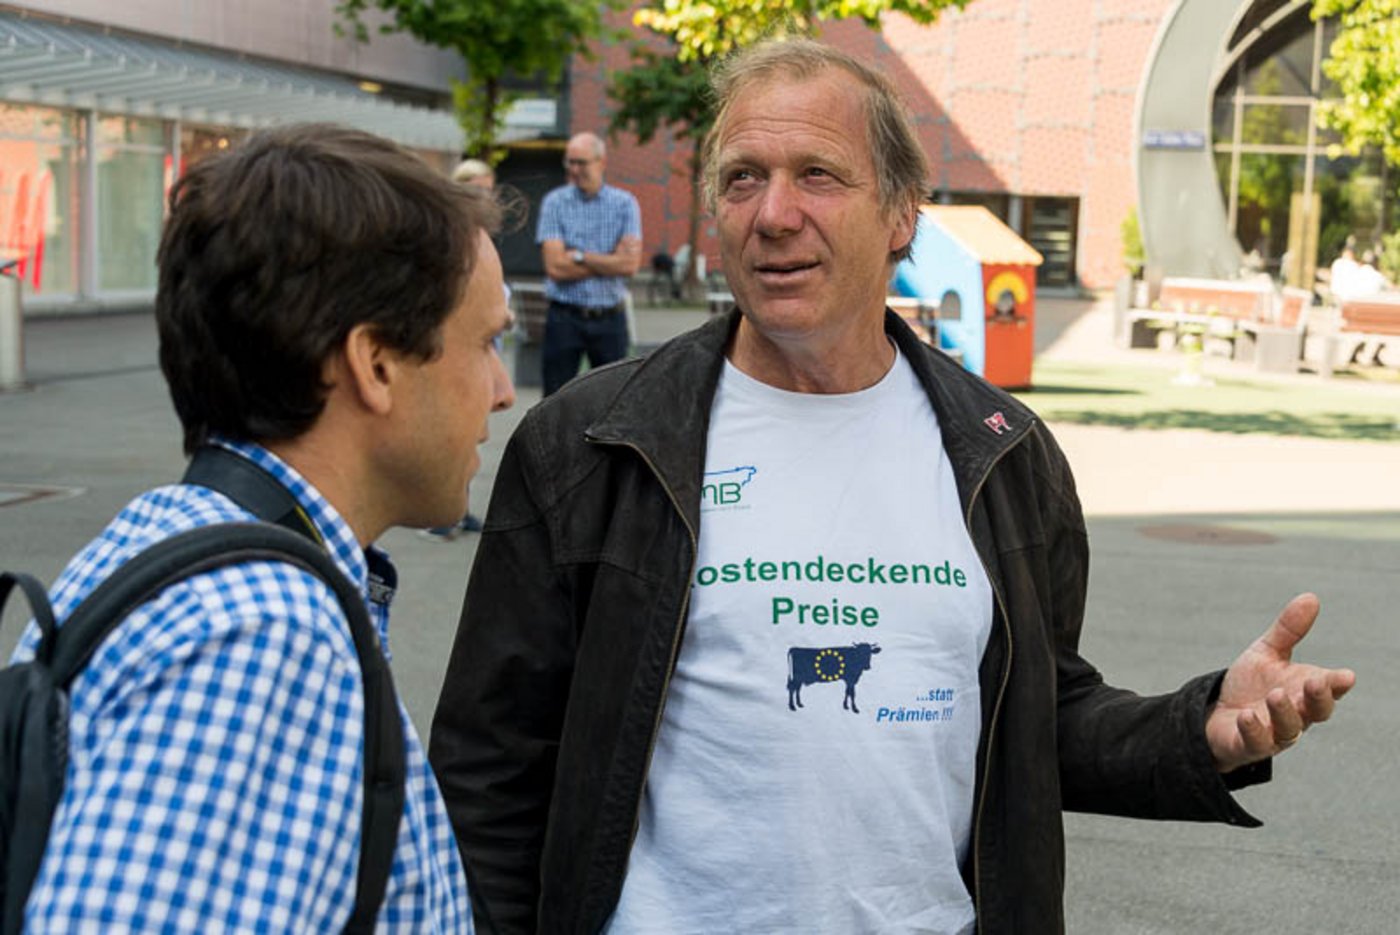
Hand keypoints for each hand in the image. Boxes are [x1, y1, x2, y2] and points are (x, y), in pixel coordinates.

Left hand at [1205, 593, 1355, 772]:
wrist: (1217, 713)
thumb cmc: (1251, 685)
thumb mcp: (1267, 653)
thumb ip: (1288, 630)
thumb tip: (1310, 597)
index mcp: (1305, 692)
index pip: (1329, 689)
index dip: (1337, 684)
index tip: (1346, 676)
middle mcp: (1296, 715)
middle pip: (1317, 712)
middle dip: (1318, 698)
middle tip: (1315, 681)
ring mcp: (1274, 733)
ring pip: (1288, 730)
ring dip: (1284, 712)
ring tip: (1275, 694)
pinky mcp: (1249, 745)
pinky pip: (1256, 743)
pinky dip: (1254, 730)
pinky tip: (1246, 716)